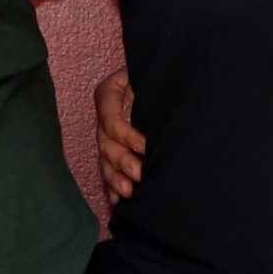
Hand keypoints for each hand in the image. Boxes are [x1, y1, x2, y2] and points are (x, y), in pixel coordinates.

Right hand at [94, 68, 147, 205]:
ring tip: (127, 192)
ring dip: (115, 178)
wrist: (167, 76)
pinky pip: (108, 168)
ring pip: (105, 159)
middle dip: (122, 161)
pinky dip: (112, 185)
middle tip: (139, 174)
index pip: (111, 119)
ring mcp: (107, 134)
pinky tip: (117, 200)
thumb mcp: (149, 76)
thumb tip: (143, 112)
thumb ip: (142, 92)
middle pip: (106, 142)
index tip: (146, 146)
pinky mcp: (115, 148)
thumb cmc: (160, 74)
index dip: (126, 135)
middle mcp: (105, 115)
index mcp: (109, 94)